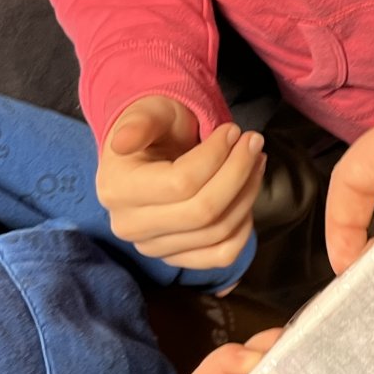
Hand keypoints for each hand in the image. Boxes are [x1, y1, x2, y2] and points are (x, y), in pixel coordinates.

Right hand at [98, 95, 264, 269]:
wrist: (150, 156)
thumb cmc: (154, 130)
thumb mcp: (148, 113)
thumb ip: (139, 123)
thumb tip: (122, 142)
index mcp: (117, 189)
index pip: (181, 183)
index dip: (217, 156)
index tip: (233, 130)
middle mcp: (130, 226)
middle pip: (203, 212)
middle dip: (238, 173)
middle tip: (253, 143)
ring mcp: (154, 248)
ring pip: (218, 232)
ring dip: (247, 193)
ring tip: (255, 161)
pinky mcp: (177, 260)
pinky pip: (223, 255)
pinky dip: (244, 227)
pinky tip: (246, 194)